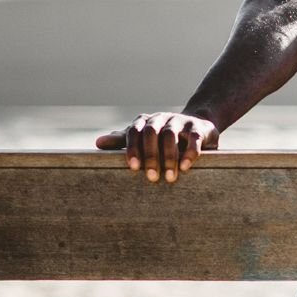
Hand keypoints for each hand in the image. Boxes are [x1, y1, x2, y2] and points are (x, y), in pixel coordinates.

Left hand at [95, 112, 219, 183]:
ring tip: (170, 178)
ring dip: (169, 157)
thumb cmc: (163, 138)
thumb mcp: (143, 138)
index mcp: (146, 122)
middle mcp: (161, 118)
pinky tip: (186, 167)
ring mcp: (180, 121)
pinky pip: (193, 138)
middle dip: (151, 155)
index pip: (134, 132)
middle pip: (152, 133)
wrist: (196, 127)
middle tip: (153, 178)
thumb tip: (98, 143)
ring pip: (171, 135)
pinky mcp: (198, 128)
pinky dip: (190, 152)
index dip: (133, 148)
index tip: (134, 168)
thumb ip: (123, 141)